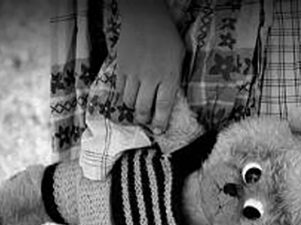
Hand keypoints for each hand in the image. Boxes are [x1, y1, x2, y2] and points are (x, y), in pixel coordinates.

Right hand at [116, 0, 184, 132]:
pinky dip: (125, 96)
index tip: (160, 130)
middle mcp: (151, 78)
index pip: (164, 107)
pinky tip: (131, 94)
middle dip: (145, 120)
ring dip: (135, 108)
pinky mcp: (122, 68)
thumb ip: (175, 78)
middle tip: (147, 122)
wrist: (145, 18)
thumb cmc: (167, 38)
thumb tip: (169, 99)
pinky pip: (121, 90)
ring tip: (139, 108)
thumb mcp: (179, 58)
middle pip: (144, 108)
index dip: (161, 122)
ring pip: (130, 102)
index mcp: (169, 76)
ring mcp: (134, 73)